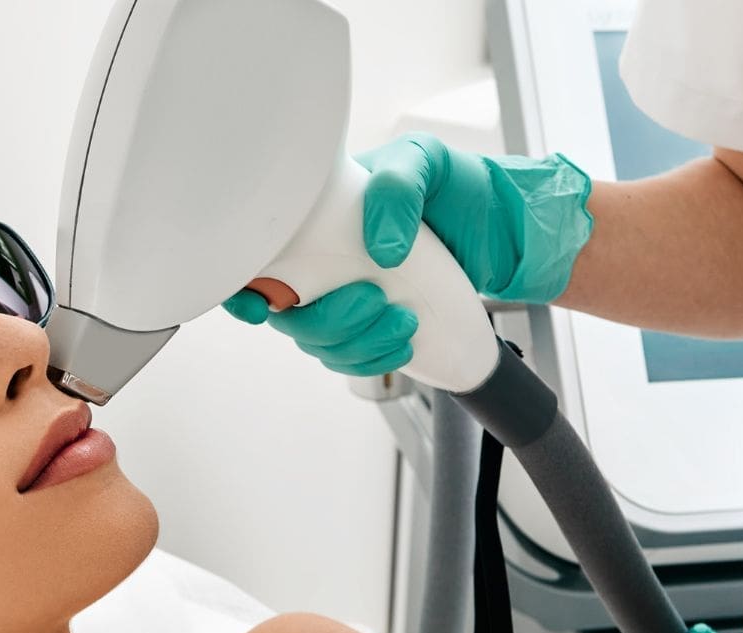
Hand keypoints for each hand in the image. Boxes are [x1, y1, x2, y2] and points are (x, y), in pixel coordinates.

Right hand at [222, 132, 593, 373]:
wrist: (501, 232)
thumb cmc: (456, 186)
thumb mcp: (426, 162)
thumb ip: (398, 186)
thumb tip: (379, 247)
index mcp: (313, 215)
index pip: (253, 258)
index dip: (241, 289)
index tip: (261, 306)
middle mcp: (318, 258)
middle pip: (285, 314)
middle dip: (326, 322)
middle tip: (375, 301)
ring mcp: (340, 294)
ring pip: (317, 343)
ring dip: (356, 344)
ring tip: (404, 322)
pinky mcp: (367, 326)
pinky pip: (348, 358)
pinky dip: (373, 359)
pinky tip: (403, 341)